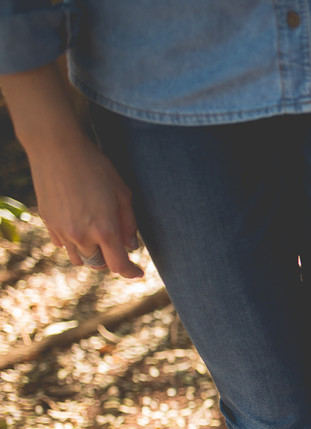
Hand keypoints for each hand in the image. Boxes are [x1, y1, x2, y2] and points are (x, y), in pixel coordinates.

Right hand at [32, 136, 142, 278]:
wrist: (57, 148)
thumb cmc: (95, 167)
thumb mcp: (122, 193)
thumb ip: (128, 224)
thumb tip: (131, 246)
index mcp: (104, 229)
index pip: (118, 265)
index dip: (130, 272)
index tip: (137, 273)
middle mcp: (81, 235)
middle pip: (97, 264)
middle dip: (110, 261)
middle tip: (117, 250)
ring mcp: (61, 230)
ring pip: (78, 259)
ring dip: (90, 255)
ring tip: (98, 242)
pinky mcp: (48, 222)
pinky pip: (62, 245)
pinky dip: (73, 245)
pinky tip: (80, 230)